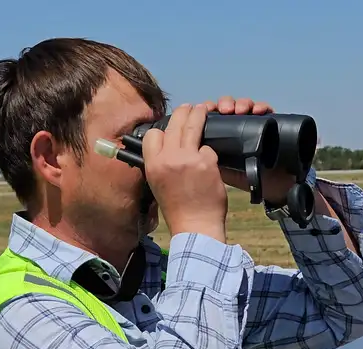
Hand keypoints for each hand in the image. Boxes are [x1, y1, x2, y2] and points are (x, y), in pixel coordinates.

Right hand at [142, 103, 227, 242]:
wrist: (195, 225)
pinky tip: (209, 161)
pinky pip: (209, 148)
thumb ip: (160, 164)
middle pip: (175, 124)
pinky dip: (209, 154)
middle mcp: (169, 158)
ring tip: (202, 109)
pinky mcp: (207, 162)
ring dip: (199, 114)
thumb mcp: (158, 184)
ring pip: (193, 126)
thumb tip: (166, 147)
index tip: (169, 129)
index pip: (154, 135)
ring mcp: (189, 158)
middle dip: (183, 112)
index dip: (162, 130)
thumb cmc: (177, 208)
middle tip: (189, 108)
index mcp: (153, 165)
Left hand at [204, 96, 295, 204]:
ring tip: (241, 111)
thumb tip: (194, 145)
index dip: (209, 107)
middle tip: (226, 110)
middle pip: (227, 105)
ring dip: (242, 103)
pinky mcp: (268, 124)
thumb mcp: (219, 169)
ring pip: (244, 105)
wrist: (268, 186)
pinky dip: (262, 106)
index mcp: (220, 135)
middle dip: (225, 103)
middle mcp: (235, 126)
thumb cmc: (242, 179)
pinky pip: (264, 110)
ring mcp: (251, 124)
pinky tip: (260, 110)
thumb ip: (205, 157)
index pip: (212, 114)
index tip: (207, 108)